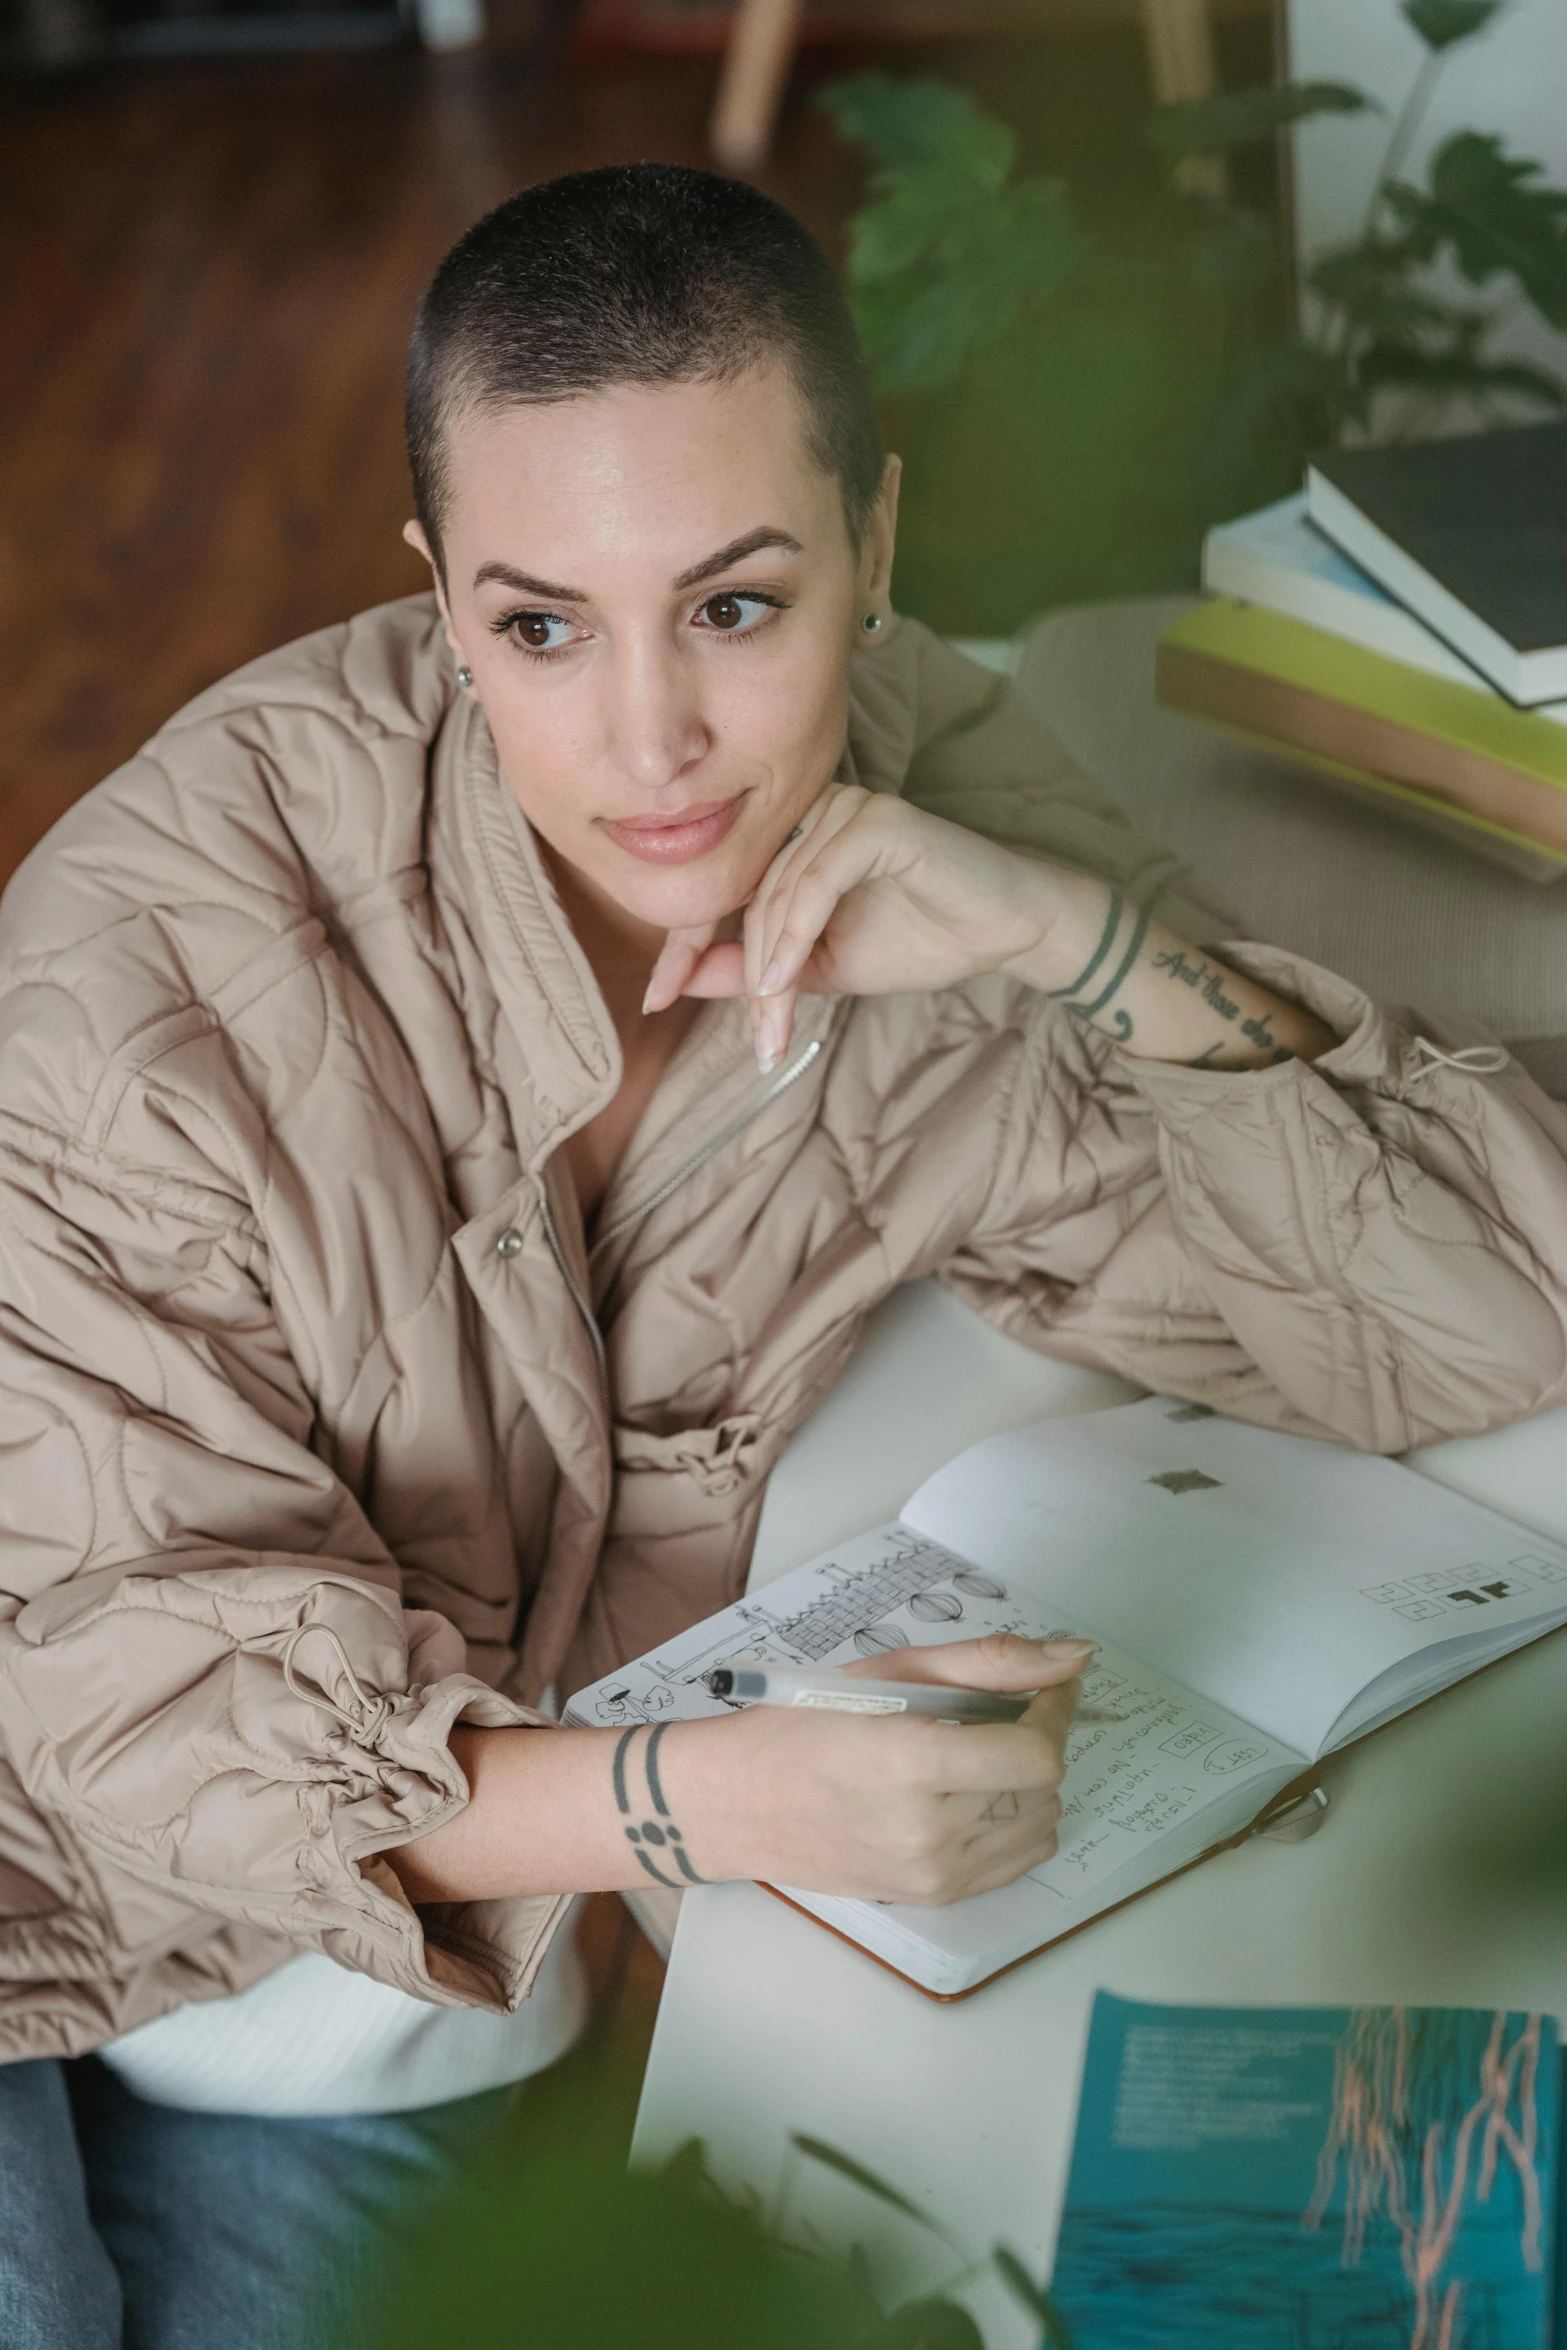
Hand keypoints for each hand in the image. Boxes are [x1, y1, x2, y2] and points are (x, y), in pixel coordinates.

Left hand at [643, 785, 1060, 1072]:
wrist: (1004, 931)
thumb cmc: (922, 938)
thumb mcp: (823, 968)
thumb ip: (758, 969)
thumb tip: (683, 982)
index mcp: (790, 838)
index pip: (721, 887)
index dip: (683, 944)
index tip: (655, 998)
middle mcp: (810, 811)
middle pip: (747, 897)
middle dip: (744, 976)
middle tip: (756, 1038)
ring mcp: (844, 808)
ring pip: (777, 894)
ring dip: (770, 968)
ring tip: (775, 1025)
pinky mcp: (879, 820)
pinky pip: (816, 878)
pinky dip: (796, 932)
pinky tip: (785, 981)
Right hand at [667, 1632, 1090, 1904]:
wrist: (734, 1802)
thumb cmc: (802, 1723)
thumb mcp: (890, 1670)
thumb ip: (989, 1662)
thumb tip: (1075, 1656)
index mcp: (914, 1765)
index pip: (1037, 1754)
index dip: (1055, 1710)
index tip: (1048, 1684)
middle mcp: (930, 1832)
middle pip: (1044, 1788)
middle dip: (1038, 1739)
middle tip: (1001, 1711)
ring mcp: (932, 1875)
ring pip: (1039, 1826)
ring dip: (1029, 1783)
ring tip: (980, 1754)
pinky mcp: (930, 1898)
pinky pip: (1015, 1862)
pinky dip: (1013, 1822)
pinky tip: (971, 1793)